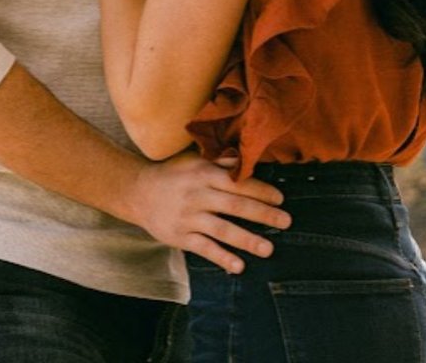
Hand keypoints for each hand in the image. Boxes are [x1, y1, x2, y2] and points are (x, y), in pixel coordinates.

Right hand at [127, 150, 290, 273]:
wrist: (138, 191)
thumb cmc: (173, 173)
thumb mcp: (195, 161)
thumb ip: (220, 161)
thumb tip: (246, 158)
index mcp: (204, 174)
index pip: (238, 182)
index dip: (261, 190)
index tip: (280, 198)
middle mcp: (198, 195)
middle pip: (235, 205)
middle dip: (263, 214)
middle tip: (286, 222)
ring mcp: (189, 217)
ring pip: (223, 230)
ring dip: (248, 240)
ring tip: (269, 249)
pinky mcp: (181, 237)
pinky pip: (205, 249)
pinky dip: (222, 258)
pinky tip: (239, 266)